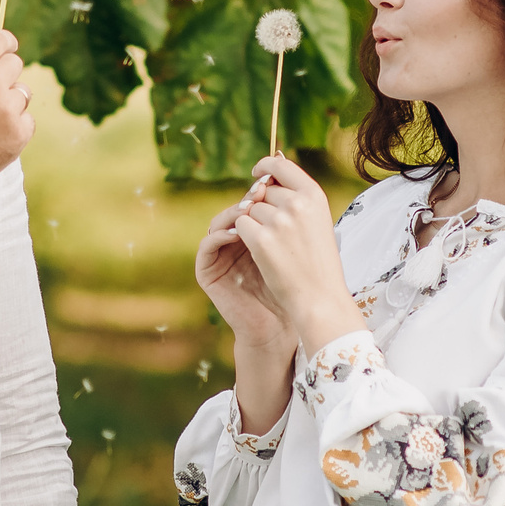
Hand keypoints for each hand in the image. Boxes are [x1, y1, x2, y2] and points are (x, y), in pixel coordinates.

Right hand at [0, 28, 32, 186]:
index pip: (0, 39)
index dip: (5, 41)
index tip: (8, 45)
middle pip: (15, 63)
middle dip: (2, 74)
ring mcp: (7, 110)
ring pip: (23, 91)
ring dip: (9, 100)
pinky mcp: (18, 134)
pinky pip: (26, 119)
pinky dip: (13, 125)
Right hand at [195, 184, 293, 352]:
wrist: (280, 326)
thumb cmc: (291, 289)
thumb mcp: (293, 248)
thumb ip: (290, 222)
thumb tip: (297, 185)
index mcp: (254, 234)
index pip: (252, 202)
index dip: (261, 189)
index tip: (274, 180)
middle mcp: (234, 241)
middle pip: (235, 209)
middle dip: (248, 199)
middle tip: (260, 190)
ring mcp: (219, 255)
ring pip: (219, 222)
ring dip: (234, 213)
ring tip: (250, 209)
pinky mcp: (207, 270)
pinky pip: (207, 244)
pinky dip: (220, 235)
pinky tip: (238, 232)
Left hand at [230, 157, 366, 353]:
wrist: (320, 298)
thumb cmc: (319, 263)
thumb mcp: (317, 221)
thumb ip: (297, 198)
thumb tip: (269, 172)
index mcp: (314, 196)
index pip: (281, 165)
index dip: (266, 167)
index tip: (257, 174)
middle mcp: (297, 203)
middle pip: (263, 190)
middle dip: (261, 206)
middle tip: (274, 231)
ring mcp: (278, 221)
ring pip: (249, 210)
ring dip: (253, 225)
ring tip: (273, 247)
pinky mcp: (260, 240)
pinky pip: (240, 226)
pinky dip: (244, 238)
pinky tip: (260, 253)